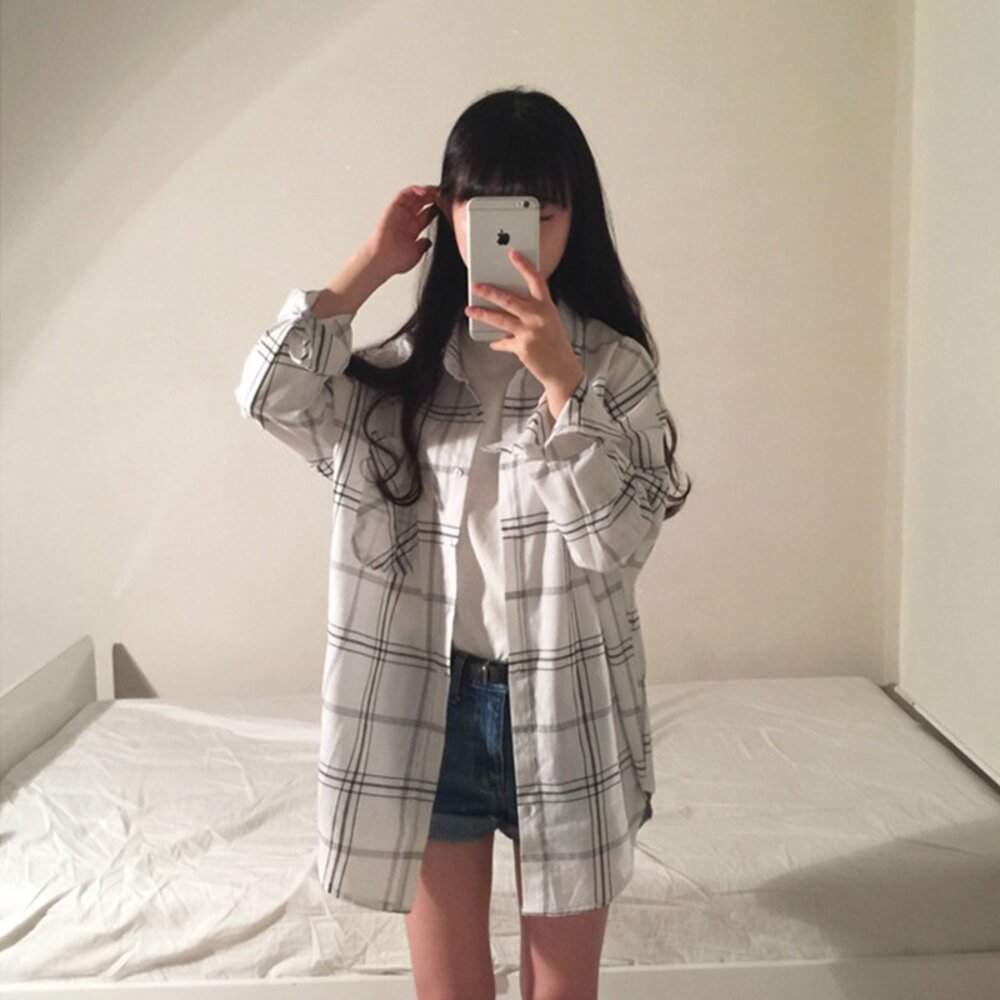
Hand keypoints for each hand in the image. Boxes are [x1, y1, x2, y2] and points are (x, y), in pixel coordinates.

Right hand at [364, 185, 439, 277]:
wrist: (383, 260)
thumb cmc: (395, 260)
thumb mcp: (417, 253)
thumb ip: (423, 245)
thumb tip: (429, 241)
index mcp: (413, 229)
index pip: (427, 214)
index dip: (437, 208)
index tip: (446, 205)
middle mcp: (406, 219)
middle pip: (422, 202)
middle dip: (433, 197)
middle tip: (443, 194)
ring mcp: (400, 213)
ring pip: (414, 196)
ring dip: (425, 191)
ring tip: (435, 190)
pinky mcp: (393, 208)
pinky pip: (403, 194)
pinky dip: (414, 190)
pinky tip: (424, 191)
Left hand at [465, 250, 585, 415]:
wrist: (562, 369)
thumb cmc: (555, 344)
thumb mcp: (549, 321)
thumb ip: (533, 310)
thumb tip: (508, 304)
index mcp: (547, 307)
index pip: (536, 280)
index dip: (524, 266)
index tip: (512, 254)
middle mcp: (539, 317)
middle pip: (509, 299)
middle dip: (489, 291)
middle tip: (476, 285)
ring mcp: (530, 332)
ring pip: (500, 319)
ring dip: (482, 313)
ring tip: (470, 310)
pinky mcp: (522, 347)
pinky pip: (503, 342)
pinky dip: (498, 342)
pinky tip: (494, 341)